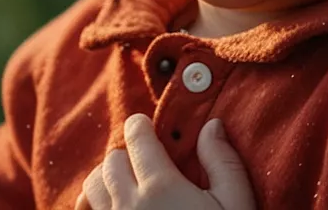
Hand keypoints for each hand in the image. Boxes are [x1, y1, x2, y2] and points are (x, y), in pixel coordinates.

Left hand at [77, 113, 254, 209]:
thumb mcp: (236, 206)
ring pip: (92, 187)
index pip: (136, 139)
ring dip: (106, 178)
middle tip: (143, 160)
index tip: (144, 125)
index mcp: (160, 188)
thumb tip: (212, 126)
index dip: (139, 126)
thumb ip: (223, 163)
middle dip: (126, 154)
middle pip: (111, 161)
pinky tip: (112, 208)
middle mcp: (127, 206)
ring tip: (126, 182)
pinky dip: (93, 205)